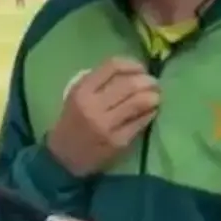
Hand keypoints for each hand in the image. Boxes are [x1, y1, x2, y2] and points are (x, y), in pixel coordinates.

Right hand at [46, 58, 159, 175]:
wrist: (63, 156)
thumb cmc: (72, 122)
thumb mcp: (76, 95)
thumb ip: (98, 82)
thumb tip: (132, 73)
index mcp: (82, 91)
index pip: (112, 67)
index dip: (132, 64)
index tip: (141, 68)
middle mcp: (94, 106)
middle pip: (129, 84)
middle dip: (148, 81)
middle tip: (154, 83)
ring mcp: (107, 125)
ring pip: (138, 102)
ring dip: (153, 96)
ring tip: (156, 96)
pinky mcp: (118, 141)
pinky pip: (140, 122)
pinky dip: (150, 113)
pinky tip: (151, 111)